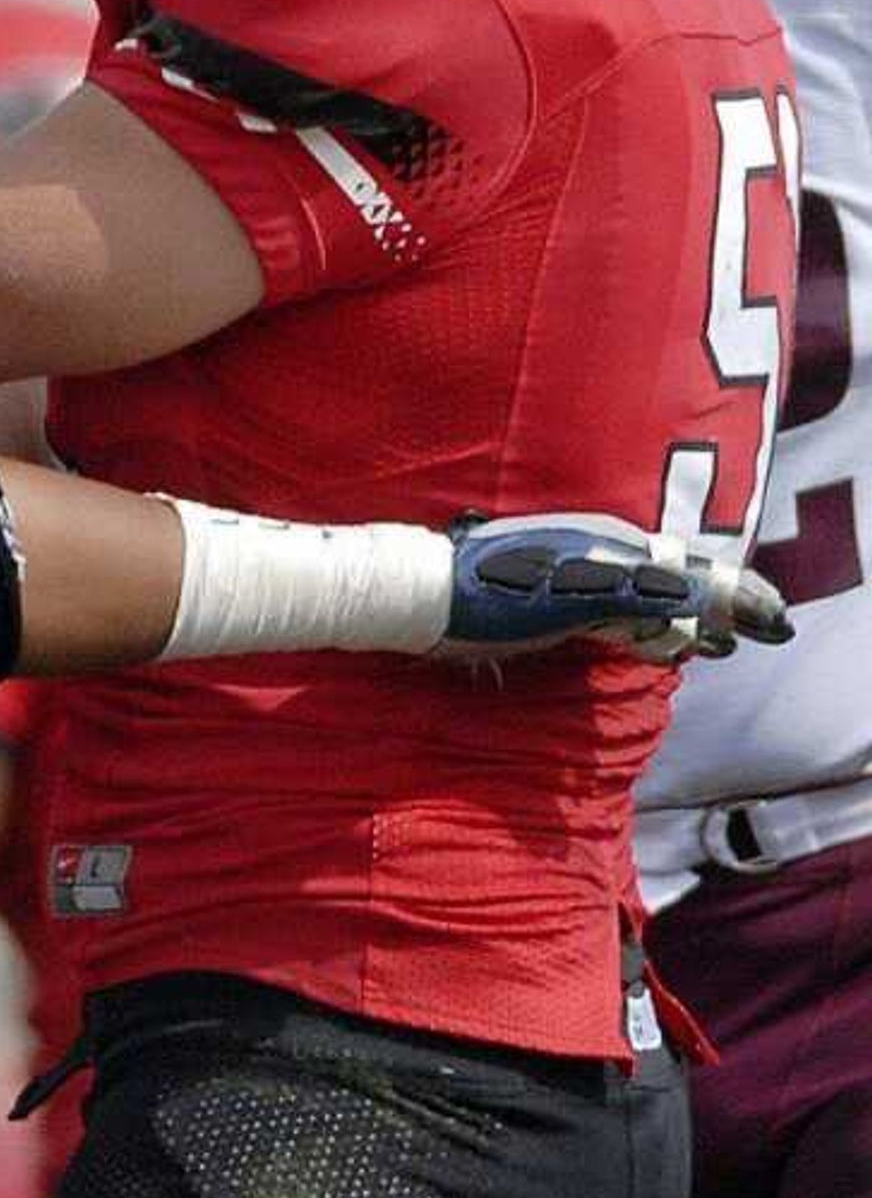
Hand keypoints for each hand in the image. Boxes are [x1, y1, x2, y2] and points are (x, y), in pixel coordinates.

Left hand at [447, 516, 790, 662]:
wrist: (426, 599)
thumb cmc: (494, 592)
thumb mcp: (576, 592)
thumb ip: (638, 594)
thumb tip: (692, 604)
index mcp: (614, 550)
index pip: (692, 574)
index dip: (735, 598)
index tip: (772, 623)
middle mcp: (601, 559)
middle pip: (676, 584)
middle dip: (720, 608)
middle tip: (759, 634)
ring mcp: (577, 581)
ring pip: (650, 602)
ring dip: (685, 624)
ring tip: (716, 646)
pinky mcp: (551, 606)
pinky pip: (616, 618)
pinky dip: (646, 633)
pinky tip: (656, 647)